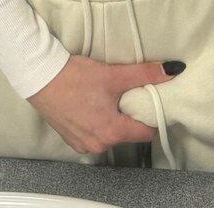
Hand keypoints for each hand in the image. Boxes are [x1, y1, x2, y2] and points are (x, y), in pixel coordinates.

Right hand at [26, 53, 182, 155]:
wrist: (40, 77)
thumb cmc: (75, 78)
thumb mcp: (114, 74)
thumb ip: (145, 73)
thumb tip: (173, 70)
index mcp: (112, 132)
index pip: (146, 132)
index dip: (153, 116)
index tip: (153, 101)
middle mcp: (99, 144)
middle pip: (128, 133)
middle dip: (132, 115)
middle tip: (130, 93)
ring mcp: (83, 144)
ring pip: (111, 133)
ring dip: (114, 118)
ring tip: (110, 96)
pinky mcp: (71, 138)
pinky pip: (94, 133)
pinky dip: (98, 121)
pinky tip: (93, 103)